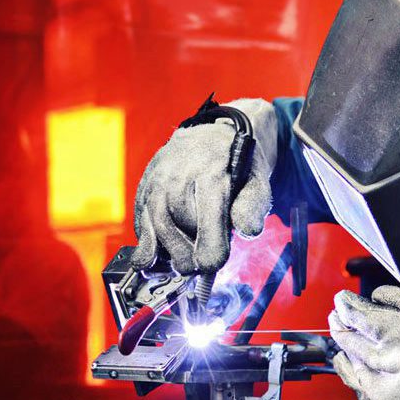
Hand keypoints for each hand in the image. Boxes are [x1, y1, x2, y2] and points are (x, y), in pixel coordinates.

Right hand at [131, 98, 277, 274]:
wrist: (217, 132)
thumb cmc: (240, 162)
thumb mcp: (258, 179)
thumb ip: (253, 205)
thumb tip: (248, 231)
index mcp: (211, 170)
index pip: (206, 215)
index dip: (209, 247)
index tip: (212, 264)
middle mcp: (178, 172)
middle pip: (173, 222)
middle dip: (184, 254)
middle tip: (196, 267)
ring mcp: (157, 177)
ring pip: (152, 221)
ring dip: (164, 251)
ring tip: (180, 264)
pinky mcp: (145, 185)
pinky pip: (140, 217)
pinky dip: (147, 241)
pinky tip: (161, 252)